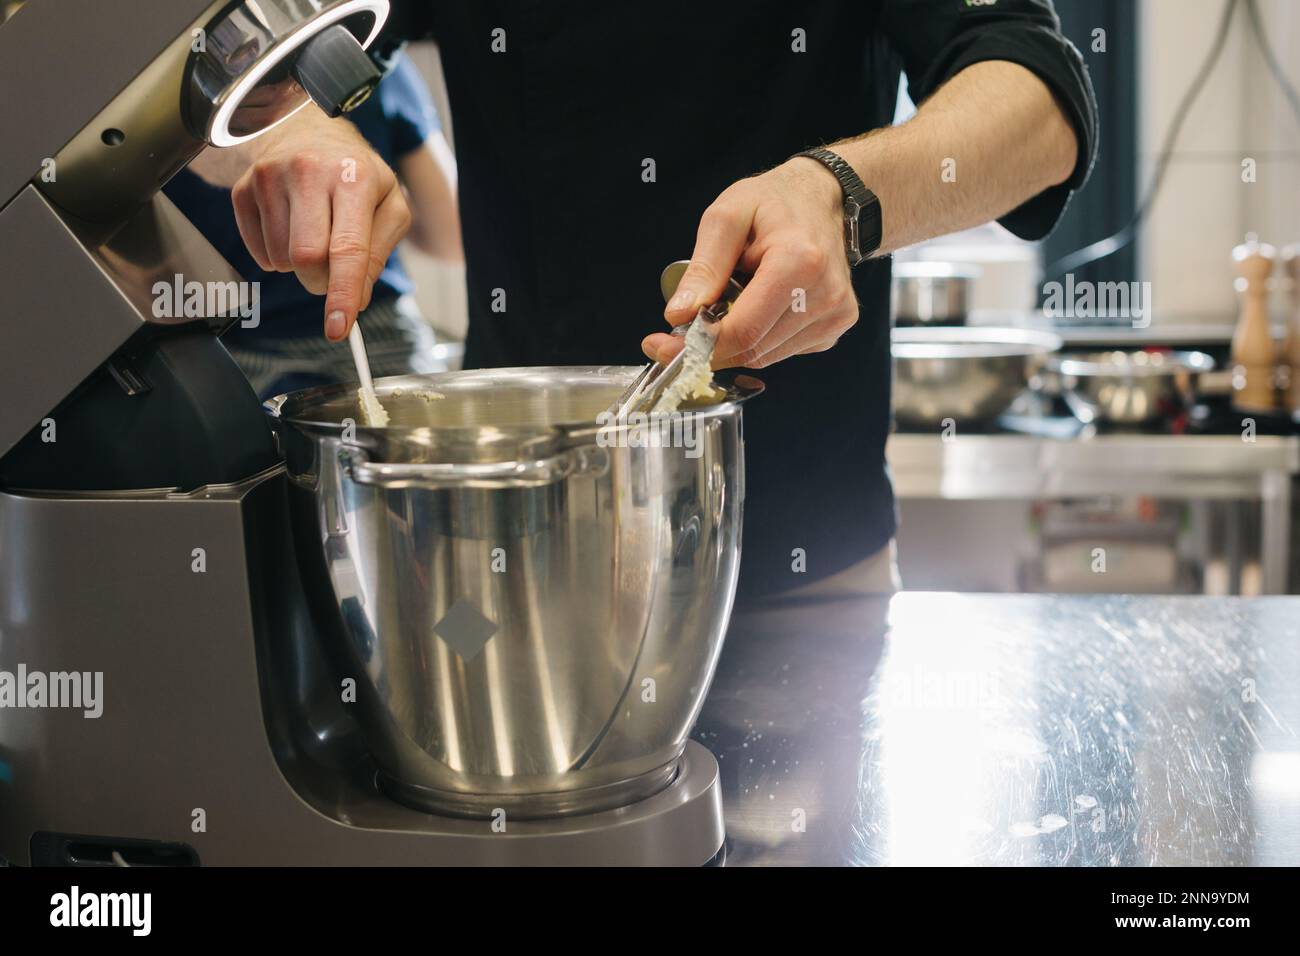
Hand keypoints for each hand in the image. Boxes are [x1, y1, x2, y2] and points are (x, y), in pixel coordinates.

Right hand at [230, 107, 410, 340]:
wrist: (306, 131)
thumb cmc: (356, 174)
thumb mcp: (389, 205)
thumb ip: (379, 252)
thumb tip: (356, 298)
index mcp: (353, 177)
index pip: (347, 249)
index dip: (342, 294)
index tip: (338, 329)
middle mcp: (308, 172)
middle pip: (306, 259)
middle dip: (322, 282)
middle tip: (335, 272)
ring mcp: (268, 178)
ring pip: (281, 260)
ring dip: (301, 267)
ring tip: (314, 233)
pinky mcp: (243, 189)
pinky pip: (259, 253)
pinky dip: (278, 256)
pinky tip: (291, 228)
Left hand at [643, 158, 857, 368]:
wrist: (821, 199)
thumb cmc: (774, 202)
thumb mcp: (727, 217)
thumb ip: (703, 268)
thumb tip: (679, 315)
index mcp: (799, 262)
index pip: (744, 330)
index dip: (700, 345)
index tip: (665, 344)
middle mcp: (824, 295)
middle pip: (753, 349)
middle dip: (710, 347)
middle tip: (680, 332)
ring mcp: (834, 315)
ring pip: (765, 356)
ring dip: (734, 343)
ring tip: (724, 308)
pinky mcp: (835, 328)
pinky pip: (782, 351)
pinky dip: (758, 339)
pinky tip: (755, 309)